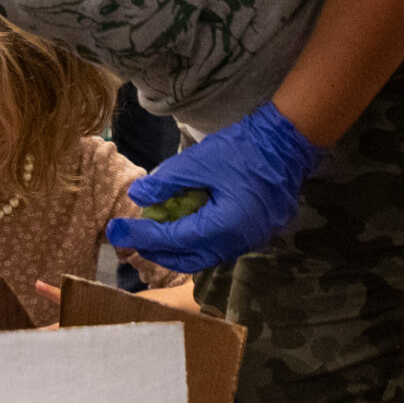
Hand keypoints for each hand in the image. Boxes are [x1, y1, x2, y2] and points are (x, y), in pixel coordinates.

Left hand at [105, 102, 322, 272]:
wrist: (286, 143)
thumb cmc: (243, 149)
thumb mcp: (198, 160)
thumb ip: (166, 181)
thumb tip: (138, 195)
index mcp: (225, 227)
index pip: (174, 239)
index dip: (143, 235)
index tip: (117, 230)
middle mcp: (238, 243)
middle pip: (188, 260)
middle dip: (156, 252)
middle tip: (130, 238)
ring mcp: (249, 241)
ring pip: (203, 257)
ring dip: (175, 250)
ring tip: (151, 235)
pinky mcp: (253, 233)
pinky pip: (217, 247)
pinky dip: (194, 242)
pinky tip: (179, 228)